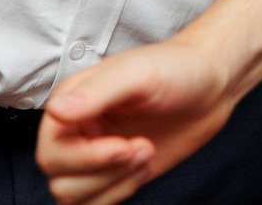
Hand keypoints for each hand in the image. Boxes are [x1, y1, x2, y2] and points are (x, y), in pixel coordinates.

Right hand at [36, 39, 240, 204]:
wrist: (210, 86)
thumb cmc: (175, 70)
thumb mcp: (137, 73)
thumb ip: (96, 92)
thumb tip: (57, 110)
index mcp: (73, 100)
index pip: (51, 146)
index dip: (83, 156)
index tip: (122, 144)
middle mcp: (78, 128)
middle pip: (58, 176)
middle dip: (102, 171)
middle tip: (139, 147)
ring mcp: (94, 154)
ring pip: (73, 196)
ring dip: (113, 183)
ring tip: (144, 153)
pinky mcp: (113, 173)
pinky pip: (96, 202)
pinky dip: (121, 192)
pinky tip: (144, 165)